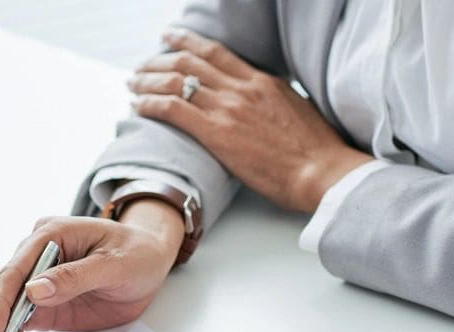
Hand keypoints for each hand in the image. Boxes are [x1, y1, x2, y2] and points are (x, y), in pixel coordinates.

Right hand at [0, 199, 184, 331]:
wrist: (150, 263)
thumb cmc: (137, 251)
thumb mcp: (115, 263)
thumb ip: (74, 277)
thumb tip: (33, 291)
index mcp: (48, 235)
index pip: (12, 270)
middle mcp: (33, 257)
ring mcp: (34, 283)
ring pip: (0, 312)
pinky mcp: (41, 306)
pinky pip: (16, 325)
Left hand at [128, 29, 373, 212]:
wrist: (321, 170)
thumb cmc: (312, 151)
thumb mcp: (293, 110)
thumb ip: (270, 99)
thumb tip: (258, 101)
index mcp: (261, 80)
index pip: (215, 52)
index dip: (187, 42)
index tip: (168, 38)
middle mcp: (242, 88)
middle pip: (190, 62)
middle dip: (159, 60)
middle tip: (141, 66)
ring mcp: (229, 108)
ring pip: (176, 81)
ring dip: (147, 81)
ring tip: (132, 85)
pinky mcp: (217, 133)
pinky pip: (174, 110)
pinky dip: (151, 104)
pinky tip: (137, 106)